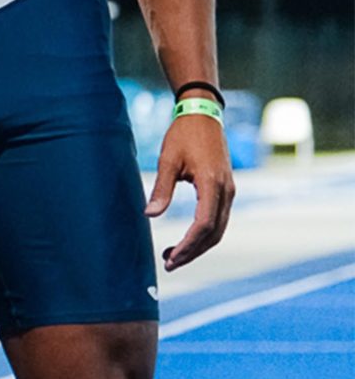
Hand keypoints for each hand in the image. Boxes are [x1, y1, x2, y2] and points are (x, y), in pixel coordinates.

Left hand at [144, 107, 235, 270]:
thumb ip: (161, 188)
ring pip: (219, 229)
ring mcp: (229, 191)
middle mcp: (227, 191)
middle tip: (169, 264)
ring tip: (174, 256)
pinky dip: (204, 233)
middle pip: (214, 233)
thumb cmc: (183, 135)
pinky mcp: (226, 189)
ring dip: (199, 245)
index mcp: (213, 185)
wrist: (202, 114)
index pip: (204, 225)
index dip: (188, 245)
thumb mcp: (167, 160)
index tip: (171, 258)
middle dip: (193, 252)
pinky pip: (218, 218)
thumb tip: (150, 215)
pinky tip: (187, 239)